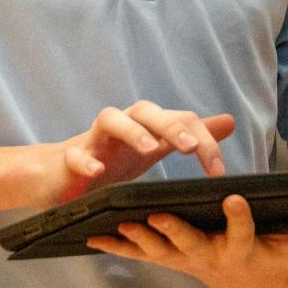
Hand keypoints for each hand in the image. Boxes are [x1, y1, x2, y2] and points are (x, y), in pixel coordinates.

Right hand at [38, 101, 236, 205]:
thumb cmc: (111, 161)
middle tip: (190, 147)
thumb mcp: (156, 148)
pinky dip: (86, 160)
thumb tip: (229, 121)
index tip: (218, 171)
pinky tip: (98, 173)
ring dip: (133, 132)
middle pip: (148, 111)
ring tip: (150, 150)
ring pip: (111, 119)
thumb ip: (189, 135)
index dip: (203, 142)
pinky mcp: (70, 157)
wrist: (58, 175)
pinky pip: (76, 153)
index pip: (181, 121)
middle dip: (172, 127)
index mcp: (146, 127)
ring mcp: (94, 139)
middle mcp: (122, 126)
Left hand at [87, 193, 287, 287]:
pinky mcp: (170, 257)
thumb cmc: (282, 251)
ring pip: (158, 251)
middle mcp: (213, 259)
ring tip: (112, 225)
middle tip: (153, 216)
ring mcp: (188, 261)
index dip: (239, 219)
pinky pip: (140, 252)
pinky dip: (117, 244)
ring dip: (135, 240)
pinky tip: (90, 235)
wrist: (255, 280)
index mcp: (245, 249)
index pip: (243, 233)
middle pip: (190, 245)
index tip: (235, 199)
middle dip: (171, 232)